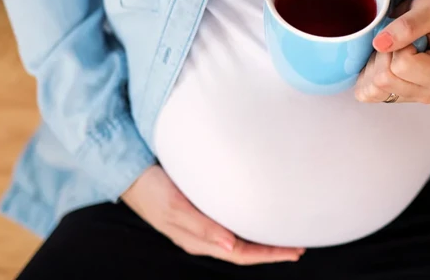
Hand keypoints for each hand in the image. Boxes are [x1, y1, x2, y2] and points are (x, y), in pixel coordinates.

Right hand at [122, 165, 304, 264]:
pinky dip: (249, 224)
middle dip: (271, 251)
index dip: (269, 255)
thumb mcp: (175, 208)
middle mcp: (203, 236)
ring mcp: (201, 224)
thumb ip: (203, 227)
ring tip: (284, 235)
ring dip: (262, 239)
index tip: (295, 251)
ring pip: (239, 239)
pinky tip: (257, 217)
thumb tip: (231, 246)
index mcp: (198, 241)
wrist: (130, 173)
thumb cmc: (151, 190)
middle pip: (245, 250)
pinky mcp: (199, 210)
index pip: (242, 254)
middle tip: (299, 246)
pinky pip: (231, 223)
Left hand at [355, 0, 429, 103]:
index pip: (402, 65)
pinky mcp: (394, 98)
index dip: (399, 44)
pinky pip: (366, 93)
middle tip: (400, 39)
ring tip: (393, 48)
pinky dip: (367, 73)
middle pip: (385, 79)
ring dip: (375, 62)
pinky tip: (382, 59)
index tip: (412, 34)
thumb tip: (381, 44)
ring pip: (373, 87)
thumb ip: (409, 25)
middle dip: (384, 54)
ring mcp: (411, 97)